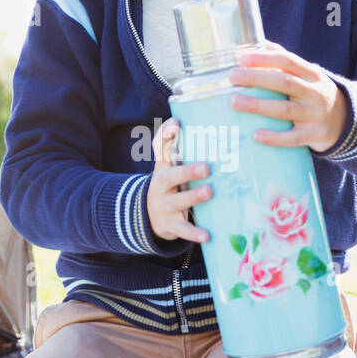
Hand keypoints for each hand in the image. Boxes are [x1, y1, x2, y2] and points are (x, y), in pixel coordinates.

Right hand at [147, 118, 210, 244]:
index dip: (165, 136)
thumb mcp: (170, 168)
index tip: (176, 124)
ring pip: (177, 202)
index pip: (160, 148)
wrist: (147, 217)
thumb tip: (187, 122)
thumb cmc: (170, 186)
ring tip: (209, 192)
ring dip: (193, 197)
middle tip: (207, 167)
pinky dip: (194, 233)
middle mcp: (161, 185)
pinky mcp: (169, 225)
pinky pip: (182, 229)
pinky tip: (207, 235)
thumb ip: (179, 149)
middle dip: (187, 171)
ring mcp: (164, 206)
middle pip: (170, 177)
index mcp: (163, 168)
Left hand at [228, 42, 348, 153]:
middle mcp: (314, 92)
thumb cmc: (314, 93)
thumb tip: (256, 42)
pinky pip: (292, 138)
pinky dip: (274, 137)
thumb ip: (284, 60)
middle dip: (257, 78)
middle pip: (284, 82)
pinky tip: (256, 135)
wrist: (346, 121)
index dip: (265, 58)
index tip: (242, 58)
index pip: (288, 60)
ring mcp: (315, 115)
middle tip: (233, 77)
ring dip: (258, 105)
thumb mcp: (307, 75)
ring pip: (285, 109)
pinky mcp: (313, 135)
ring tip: (234, 102)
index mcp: (311, 74)